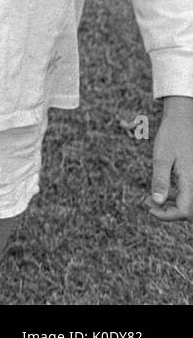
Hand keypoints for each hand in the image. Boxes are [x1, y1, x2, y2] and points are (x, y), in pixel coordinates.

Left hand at [148, 95, 192, 220]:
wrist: (183, 121)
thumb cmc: (171, 136)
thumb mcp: (161, 157)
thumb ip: (160, 180)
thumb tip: (157, 201)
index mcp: (191, 181)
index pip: (185, 211)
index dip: (167, 215)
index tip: (149, 208)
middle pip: (189, 211)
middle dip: (169, 213)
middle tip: (148, 204)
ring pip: (188, 203)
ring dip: (171, 206)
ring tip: (150, 199)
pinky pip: (188, 194)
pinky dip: (175, 197)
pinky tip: (161, 191)